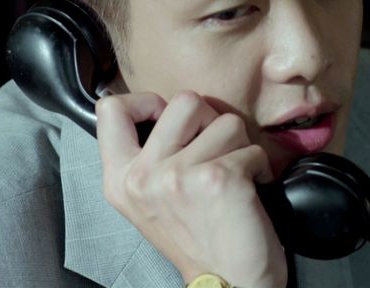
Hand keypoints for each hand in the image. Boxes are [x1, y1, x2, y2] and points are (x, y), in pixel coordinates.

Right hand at [96, 91, 286, 287]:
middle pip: (184, 100)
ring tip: (232, 175)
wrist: (226, 283)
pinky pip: (251, 147)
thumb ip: (148, 154)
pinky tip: (249, 188)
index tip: (165, 120)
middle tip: (213, 151)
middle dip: (209, 120)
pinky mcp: (217, 179)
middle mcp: (143, 176)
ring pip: (225, 121)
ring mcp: (177, 176)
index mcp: (121, 178)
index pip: (110, 108)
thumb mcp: (150, 199)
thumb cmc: (195, 238)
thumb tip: (164, 108)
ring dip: (238, 146)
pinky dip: (258, 166)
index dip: (146, 101)